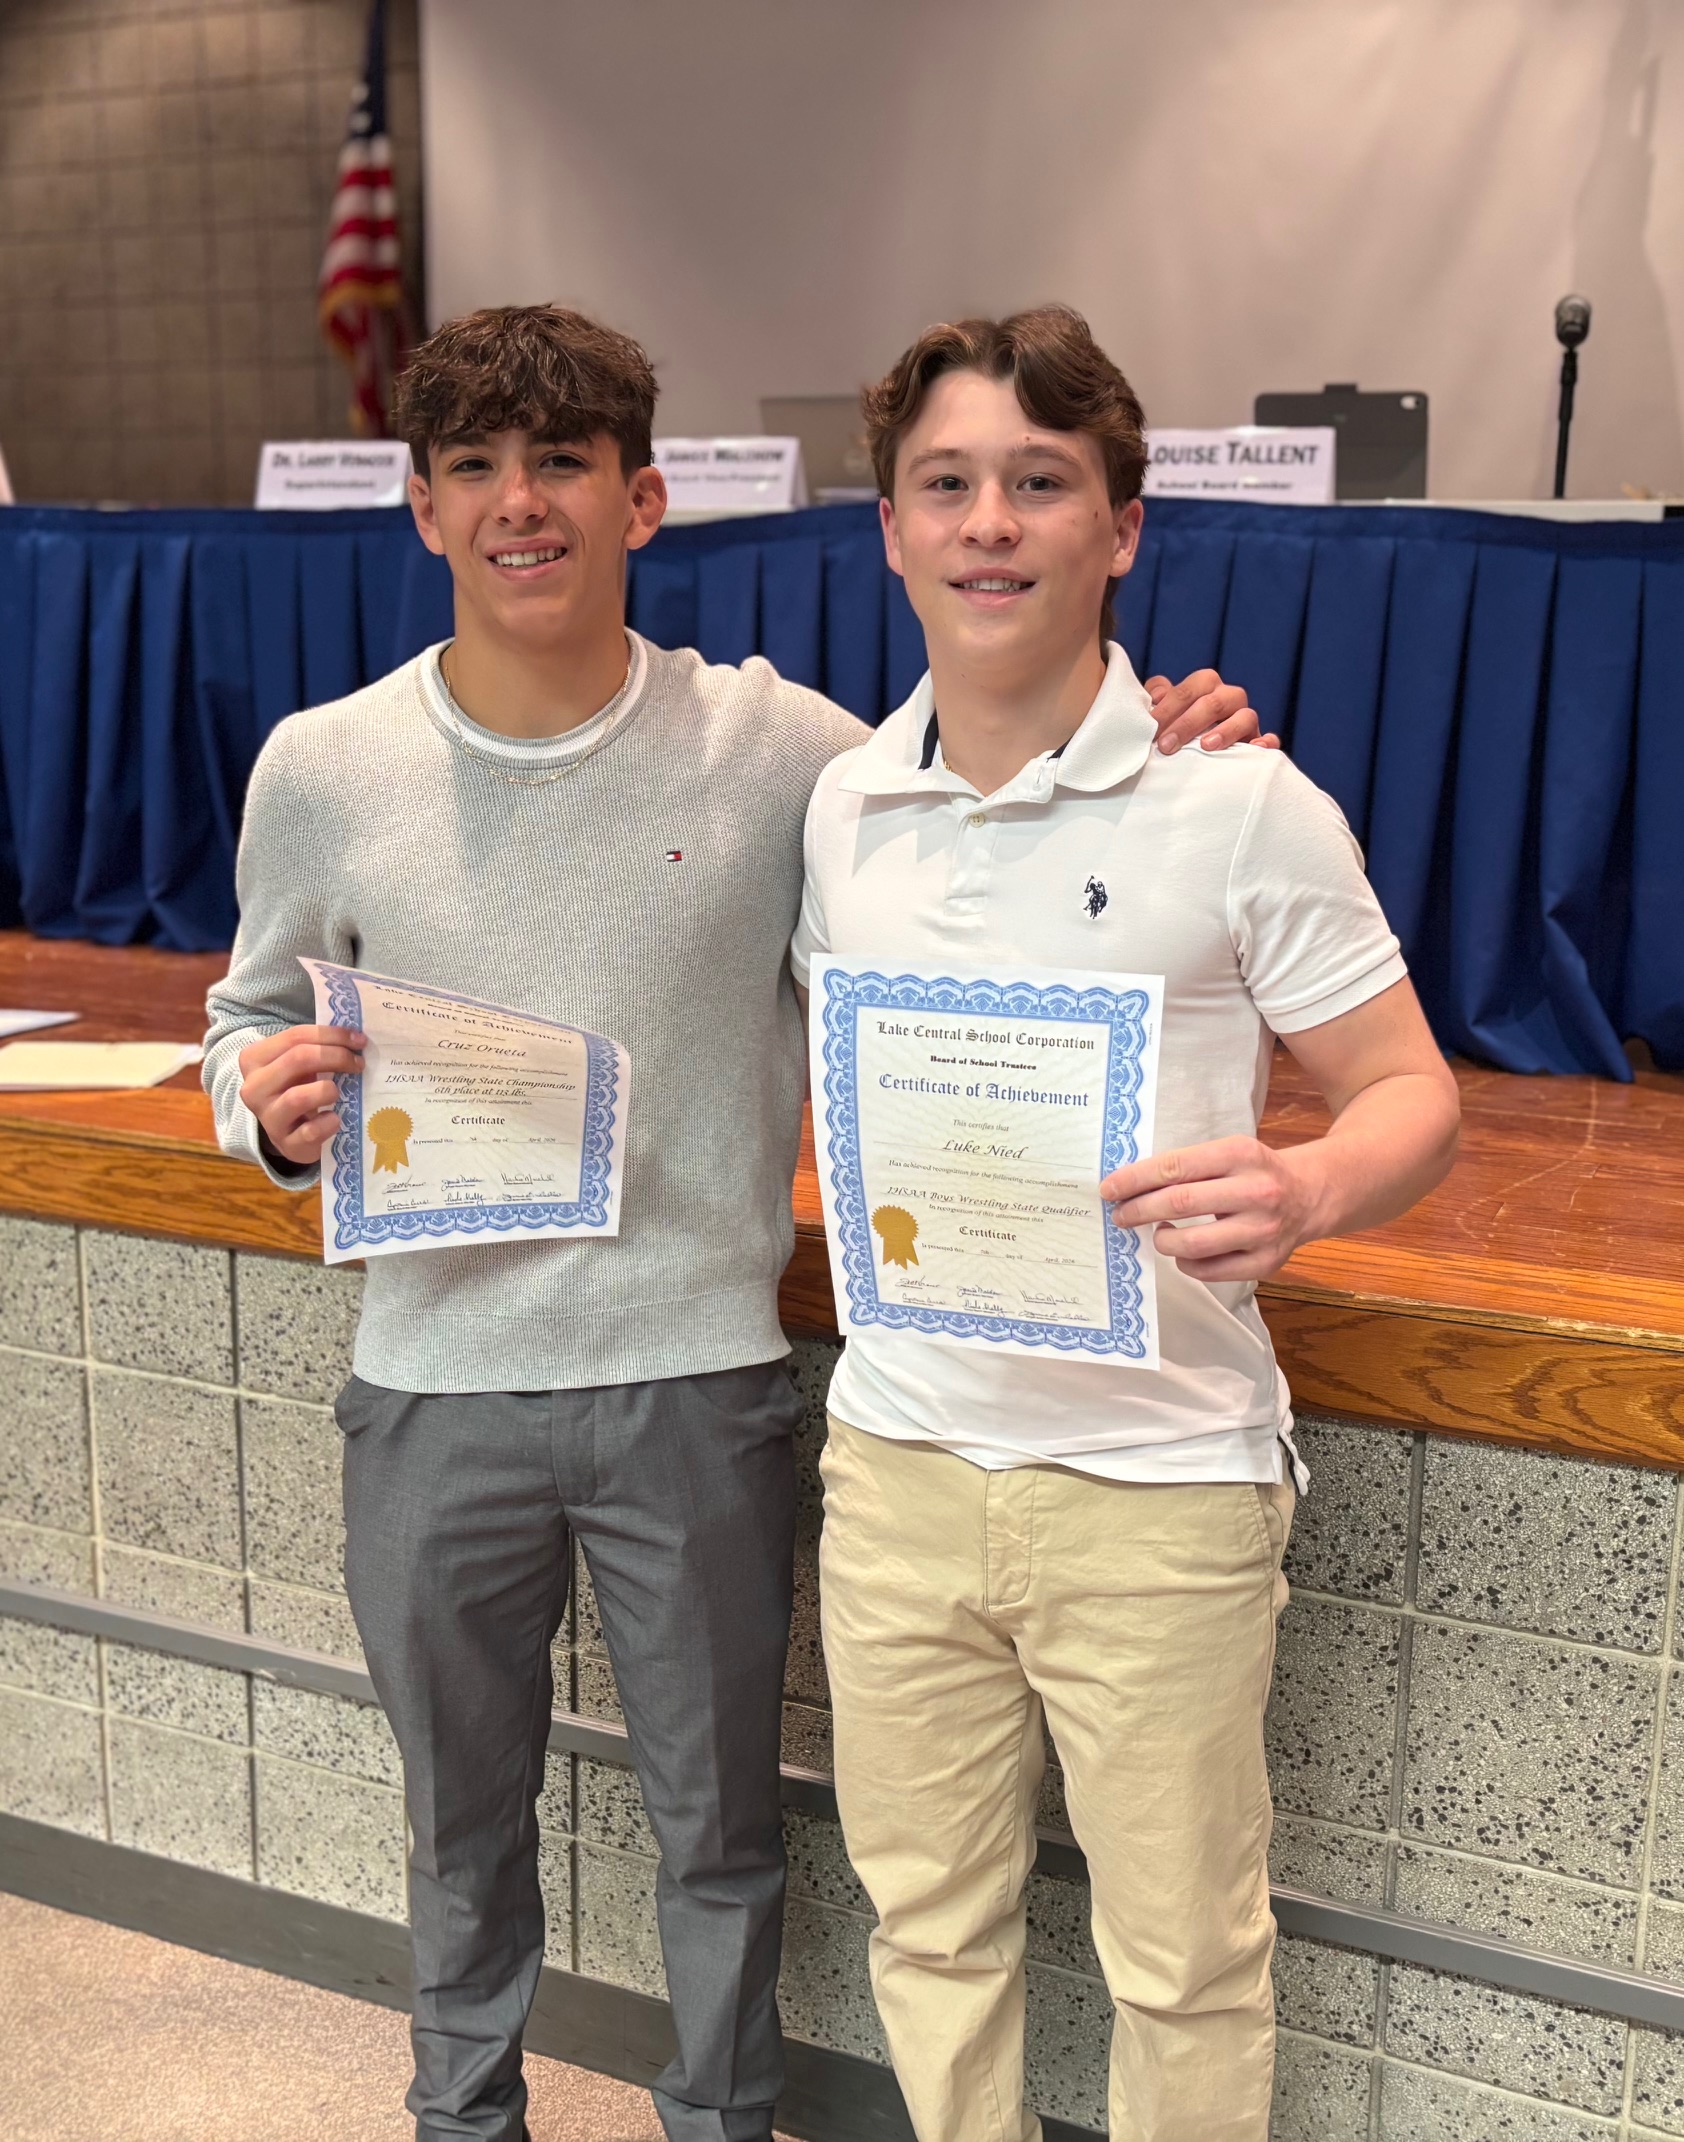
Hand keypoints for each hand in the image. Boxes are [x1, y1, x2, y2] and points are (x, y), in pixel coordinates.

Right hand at [238, 1024, 365, 1164]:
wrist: (291, 1133)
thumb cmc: (298, 1089)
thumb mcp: (299, 1065)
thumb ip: (317, 1047)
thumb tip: (355, 1037)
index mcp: (254, 1059)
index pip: (295, 1037)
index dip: (332, 1035)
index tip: (359, 1040)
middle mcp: (254, 1087)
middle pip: (298, 1059)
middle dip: (336, 1057)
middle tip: (358, 1063)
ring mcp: (267, 1117)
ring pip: (298, 1097)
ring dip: (328, 1090)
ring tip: (339, 1093)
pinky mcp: (285, 1143)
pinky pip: (310, 1131)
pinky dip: (329, 1123)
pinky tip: (336, 1119)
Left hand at [1100, 1136, 1325, 1282]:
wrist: (1310, 1194)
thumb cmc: (1254, 1171)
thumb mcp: (1228, 1153)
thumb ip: (1188, 1166)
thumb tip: (1129, 1186)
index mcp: (1241, 1154)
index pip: (1175, 1167)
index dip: (1135, 1180)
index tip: (1109, 1188)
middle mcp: (1256, 1191)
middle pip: (1179, 1204)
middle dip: (1138, 1210)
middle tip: (1120, 1215)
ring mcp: (1264, 1230)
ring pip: (1193, 1244)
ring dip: (1163, 1240)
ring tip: (1158, 1232)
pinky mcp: (1266, 1262)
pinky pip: (1210, 1271)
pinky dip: (1186, 1263)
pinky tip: (1184, 1251)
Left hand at [1145, 670, 1280, 755]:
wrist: (1191, 753)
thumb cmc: (1173, 728)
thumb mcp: (1161, 711)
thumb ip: (1156, 696)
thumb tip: (1156, 696)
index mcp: (1205, 685)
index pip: (1189, 690)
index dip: (1168, 708)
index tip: (1150, 729)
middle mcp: (1228, 698)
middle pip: (1214, 702)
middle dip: (1188, 723)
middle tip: (1166, 745)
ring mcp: (1246, 719)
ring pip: (1246, 716)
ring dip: (1226, 730)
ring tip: (1206, 746)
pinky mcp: (1257, 741)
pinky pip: (1269, 739)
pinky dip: (1265, 743)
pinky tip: (1254, 750)